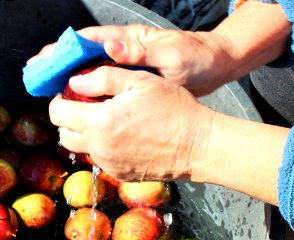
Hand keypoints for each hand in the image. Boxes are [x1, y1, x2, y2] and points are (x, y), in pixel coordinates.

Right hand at [28, 24, 231, 96]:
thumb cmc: (196, 58)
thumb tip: (109, 47)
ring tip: (58, 99)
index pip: (91, 41)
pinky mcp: (139, 87)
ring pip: (98, 77)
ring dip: (78, 86)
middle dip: (64, 68)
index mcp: (130, 41)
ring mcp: (132, 72)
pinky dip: (99, 98)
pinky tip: (89, 110)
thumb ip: (141, 52)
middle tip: (42, 81)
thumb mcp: (171, 53)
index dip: (66, 49)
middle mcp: (127, 55)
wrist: (215, 70)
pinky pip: (113, 91)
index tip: (45, 60)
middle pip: (88, 59)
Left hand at [49, 65, 214, 181]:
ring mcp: (110, 164)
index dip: (60, 101)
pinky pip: (102, 159)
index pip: (57, 114)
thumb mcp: (140, 82)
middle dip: (69, 120)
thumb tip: (74, 83)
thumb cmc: (174, 110)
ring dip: (86, 134)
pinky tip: (124, 137)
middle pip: (64, 135)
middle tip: (88, 108)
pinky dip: (104, 147)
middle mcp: (100, 148)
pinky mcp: (121, 174)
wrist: (197, 145)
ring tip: (108, 122)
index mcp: (100, 122)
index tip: (72, 95)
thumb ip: (102, 79)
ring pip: (82, 149)